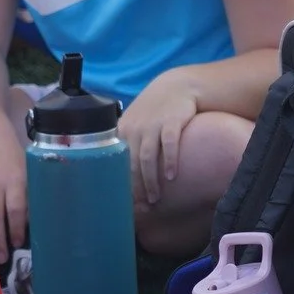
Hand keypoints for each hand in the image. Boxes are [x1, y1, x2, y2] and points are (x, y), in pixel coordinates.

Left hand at [120, 75, 200, 206]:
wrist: (178, 87)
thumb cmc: (154, 110)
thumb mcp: (135, 122)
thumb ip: (128, 143)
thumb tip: (121, 174)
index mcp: (122, 130)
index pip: (116, 161)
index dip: (119, 182)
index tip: (123, 200)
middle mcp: (134, 128)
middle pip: (131, 164)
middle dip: (135, 187)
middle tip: (140, 206)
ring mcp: (153, 125)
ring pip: (147, 158)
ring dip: (150, 180)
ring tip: (154, 198)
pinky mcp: (172, 122)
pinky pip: (169, 145)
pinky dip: (169, 161)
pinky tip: (171, 176)